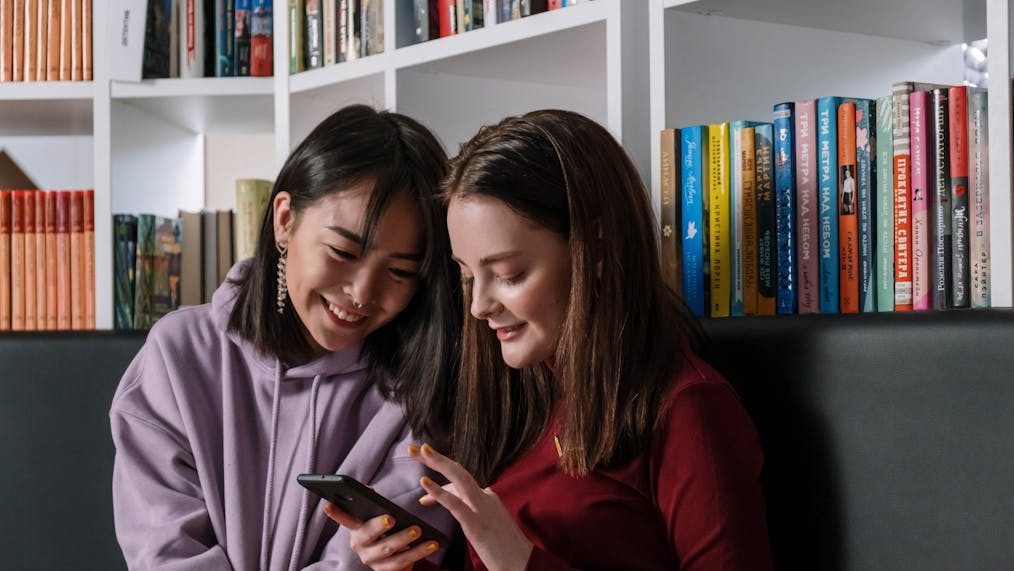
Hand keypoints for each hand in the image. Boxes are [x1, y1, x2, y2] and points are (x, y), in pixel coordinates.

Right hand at [322, 502, 439, 570]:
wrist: (396, 560)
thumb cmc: (387, 531)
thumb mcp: (379, 517)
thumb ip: (373, 503)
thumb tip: (369, 488)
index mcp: (356, 530)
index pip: (344, 519)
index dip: (336, 513)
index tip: (328, 504)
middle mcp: (361, 546)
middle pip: (369, 536)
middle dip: (379, 526)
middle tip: (392, 518)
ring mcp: (373, 561)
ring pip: (389, 551)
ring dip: (405, 540)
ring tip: (419, 530)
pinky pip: (403, 563)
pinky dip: (419, 553)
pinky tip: (432, 544)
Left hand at [410, 443, 532, 570]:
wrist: (522, 564)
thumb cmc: (505, 549)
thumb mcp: (489, 526)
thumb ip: (474, 514)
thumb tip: (459, 508)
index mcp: (488, 498)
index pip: (460, 483)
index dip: (440, 483)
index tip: (423, 483)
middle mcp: (485, 497)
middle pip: (458, 472)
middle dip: (436, 458)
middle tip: (415, 448)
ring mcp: (481, 508)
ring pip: (458, 478)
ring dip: (438, 462)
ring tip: (419, 451)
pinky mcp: (476, 523)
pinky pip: (455, 504)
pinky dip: (439, 491)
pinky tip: (424, 482)